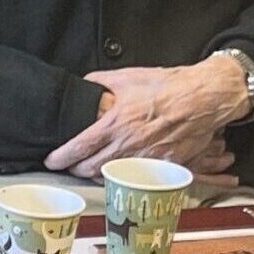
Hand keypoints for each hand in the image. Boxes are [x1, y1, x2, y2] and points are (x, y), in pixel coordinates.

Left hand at [44, 60, 248, 183]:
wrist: (202, 98)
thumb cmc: (167, 86)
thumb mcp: (128, 76)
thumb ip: (100, 81)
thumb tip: (85, 84)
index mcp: (115, 124)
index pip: (78, 148)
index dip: (60, 158)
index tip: (51, 161)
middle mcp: (128, 146)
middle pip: (90, 169)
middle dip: (75, 170)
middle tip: (69, 165)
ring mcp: (146, 159)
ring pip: (112, 176)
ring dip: (98, 174)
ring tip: (92, 168)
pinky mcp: (164, 166)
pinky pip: (137, 176)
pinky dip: (125, 174)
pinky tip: (121, 169)